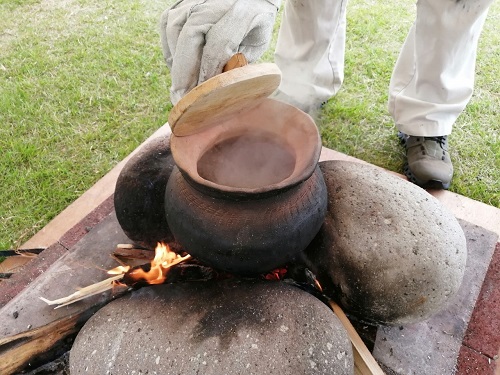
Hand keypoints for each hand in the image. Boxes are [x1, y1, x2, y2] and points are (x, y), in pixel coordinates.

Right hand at [160, 0, 280, 103]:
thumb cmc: (254, 24)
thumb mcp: (257, 44)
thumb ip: (240, 62)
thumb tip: (219, 87)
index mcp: (240, 13)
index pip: (218, 44)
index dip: (207, 72)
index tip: (203, 95)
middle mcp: (214, 3)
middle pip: (190, 37)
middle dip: (184, 72)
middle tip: (183, 99)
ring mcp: (195, 0)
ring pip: (175, 32)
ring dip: (175, 63)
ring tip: (180, 87)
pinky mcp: (182, 3)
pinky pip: (167, 26)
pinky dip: (169, 49)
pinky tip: (176, 67)